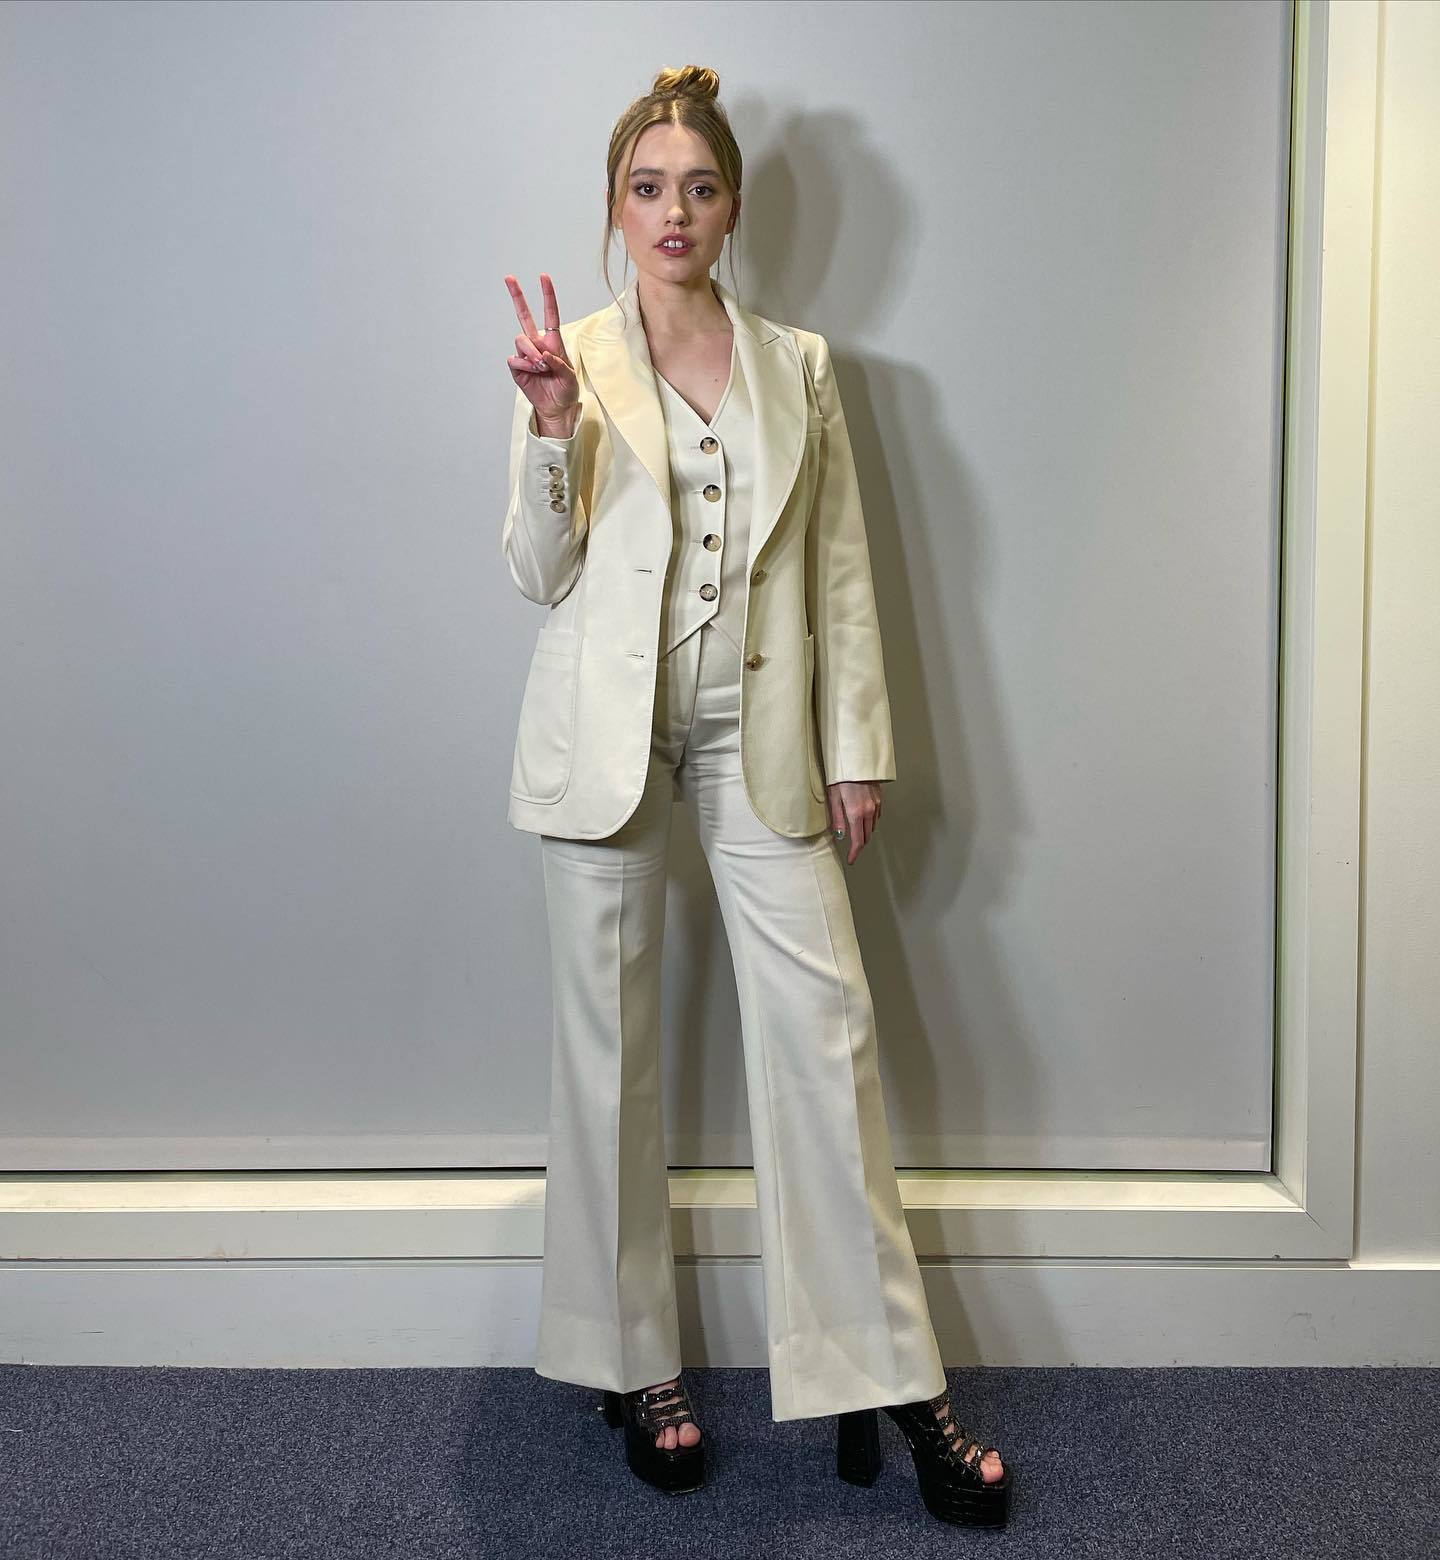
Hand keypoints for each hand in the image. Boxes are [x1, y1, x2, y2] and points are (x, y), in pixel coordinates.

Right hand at [504, 272, 579, 420]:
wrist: (556, 407)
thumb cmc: (565, 389)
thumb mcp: (569, 377)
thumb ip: (558, 363)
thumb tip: (543, 354)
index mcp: (553, 341)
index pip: (550, 314)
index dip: (547, 296)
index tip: (544, 277)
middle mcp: (537, 343)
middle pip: (524, 316)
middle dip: (517, 296)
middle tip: (509, 278)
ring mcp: (526, 354)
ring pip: (521, 340)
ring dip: (531, 352)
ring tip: (541, 366)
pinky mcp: (517, 367)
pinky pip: (515, 359)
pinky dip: (525, 365)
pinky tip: (533, 373)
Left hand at [826, 780, 884, 864]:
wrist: (857, 759)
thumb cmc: (841, 776)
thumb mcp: (833, 798)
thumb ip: (837, 819)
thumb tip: (840, 836)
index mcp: (856, 813)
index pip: (858, 841)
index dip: (855, 853)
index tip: (851, 859)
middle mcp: (869, 811)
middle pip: (867, 836)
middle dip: (859, 844)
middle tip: (852, 849)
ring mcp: (876, 805)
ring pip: (872, 827)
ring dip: (865, 833)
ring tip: (856, 834)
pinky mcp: (879, 798)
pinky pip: (876, 816)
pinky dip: (870, 822)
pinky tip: (863, 819)